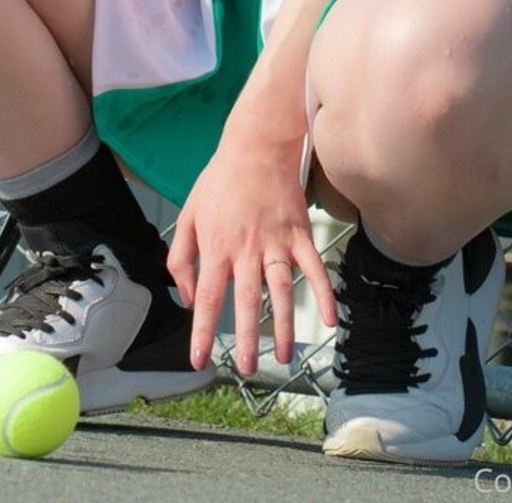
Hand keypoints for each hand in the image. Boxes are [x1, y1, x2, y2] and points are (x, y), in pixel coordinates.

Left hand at [166, 122, 336, 377]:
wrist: (256, 145)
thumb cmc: (220, 181)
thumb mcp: (188, 215)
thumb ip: (181, 258)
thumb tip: (187, 297)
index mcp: (216, 245)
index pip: (207, 296)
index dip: (202, 330)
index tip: (199, 359)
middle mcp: (246, 248)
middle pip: (246, 300)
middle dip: (246, 336)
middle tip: (246, 366)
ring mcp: (276, 241)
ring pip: (281, 290)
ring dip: (283, 325)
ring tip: (282, 356)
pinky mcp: (300, 233)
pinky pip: (315, 267)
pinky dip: (324, 294)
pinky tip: (331, 319)